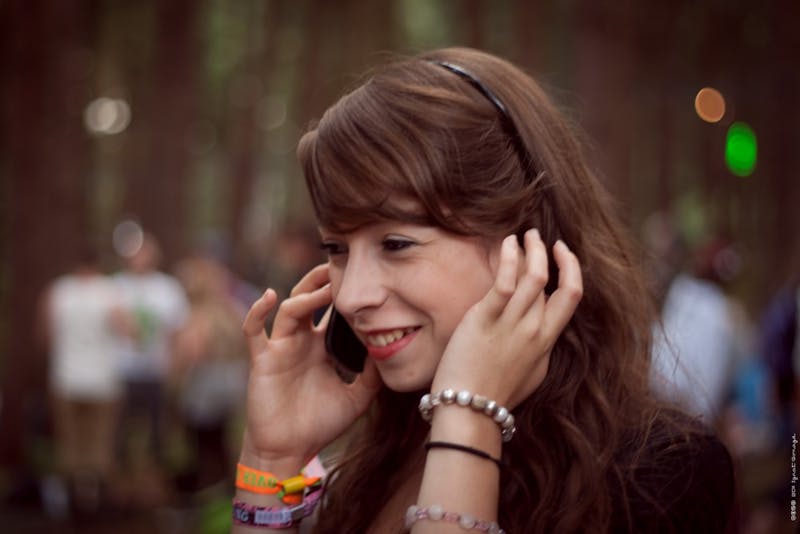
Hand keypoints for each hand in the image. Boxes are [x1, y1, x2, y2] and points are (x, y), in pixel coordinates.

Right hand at [240, 264, 381, 472]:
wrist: (289, 451)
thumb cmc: (319, 424)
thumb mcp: (356, 397)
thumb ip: (372, 376)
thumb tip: (392, 352)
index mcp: (321, 346)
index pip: (332, 310)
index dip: (343, 293)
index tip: (363, 277)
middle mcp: (301, 341)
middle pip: (309, 298)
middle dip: (322, 280)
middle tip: (342, 265)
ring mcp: (281, 347)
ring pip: (289, 309)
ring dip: (306, 295)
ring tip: (325, 286)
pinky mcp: (263, 359)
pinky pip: (254, 330)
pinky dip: (256, 311)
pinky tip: (267, 295)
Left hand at [431, 229, 582, 408]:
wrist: (469, 411)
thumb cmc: (494, 394)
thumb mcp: (530, 373)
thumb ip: (538, 348)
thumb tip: (540, 331)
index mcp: (547, 343)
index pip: (571, 297)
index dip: (572, 271)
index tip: (564, 255)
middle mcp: (535, 331)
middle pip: (557, 283)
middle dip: (552, 254)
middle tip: (541, 238)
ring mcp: (512, 325)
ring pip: (535, 276)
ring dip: (533, 249)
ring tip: (525, 235)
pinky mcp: (485, 319)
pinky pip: (505, 281)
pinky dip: (510, 258)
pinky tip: (507, 243)